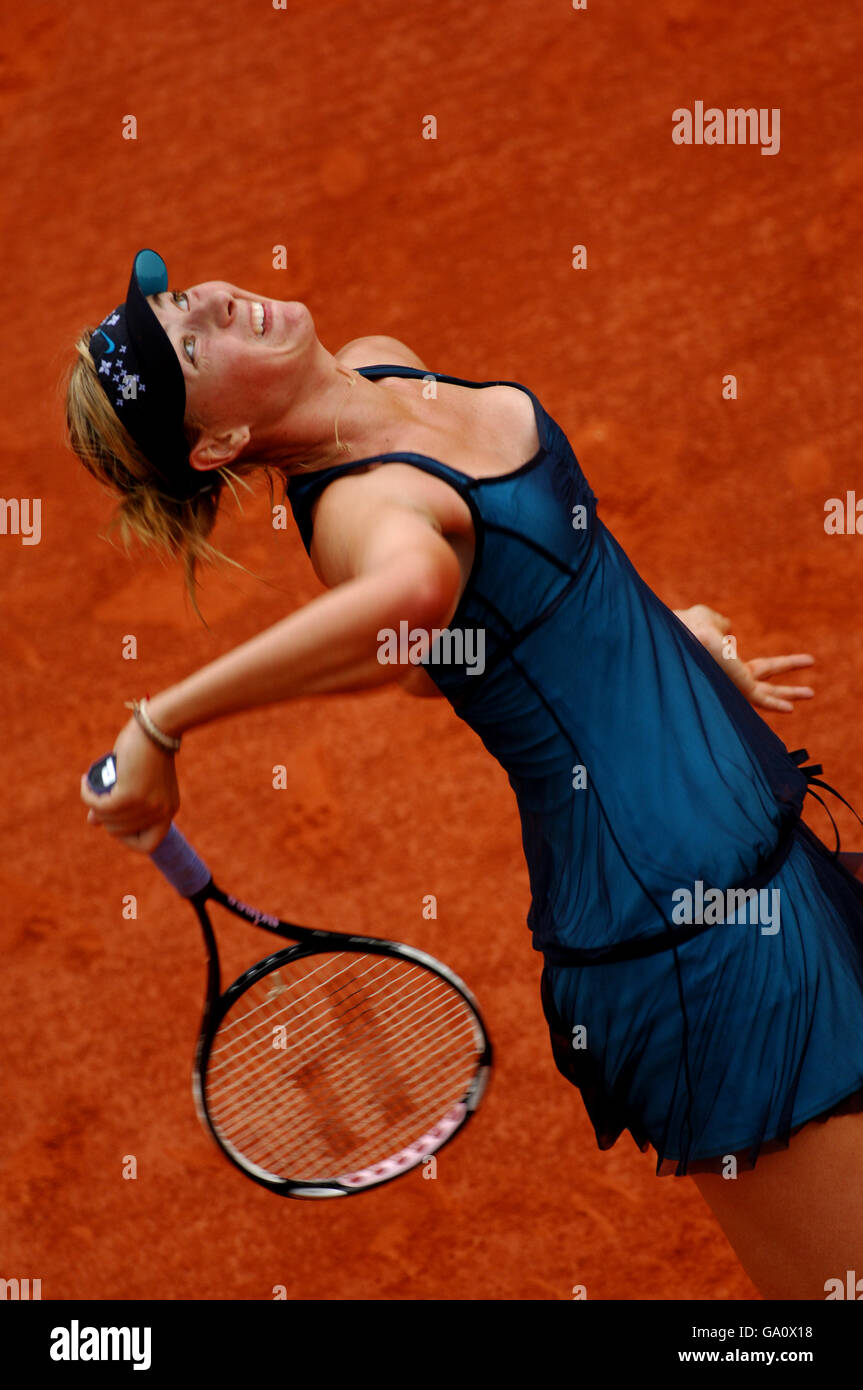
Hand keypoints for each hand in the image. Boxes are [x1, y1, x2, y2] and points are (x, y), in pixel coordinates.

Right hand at [80, 716, 179, 852]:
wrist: (157, 727)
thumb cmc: (147, 750)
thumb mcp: (135, 780)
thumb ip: (118, 803)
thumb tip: (92, 822)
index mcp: (168, 811)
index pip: (149, 844)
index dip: (128, 839)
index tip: (115, 822)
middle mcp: (161, 812)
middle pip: (120, 831)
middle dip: (104, 816)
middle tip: (98, 796)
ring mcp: (146, 805)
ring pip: (108, 818)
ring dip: (94, 804)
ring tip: (91, 786)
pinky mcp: (130, 794)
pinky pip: (100, 804)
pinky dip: (88, 795)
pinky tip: (85, 782)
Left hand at [674, 604, 814, 712]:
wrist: (681, 636)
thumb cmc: (687, 626)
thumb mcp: (707, 619)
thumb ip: (720, 623)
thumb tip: (728, 627)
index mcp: (721, 661)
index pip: (746, 664)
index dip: (753, 657)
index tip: (767, 663)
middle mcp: (726, 678)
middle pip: (762, 680)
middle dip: (784, 686)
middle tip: (807, 690)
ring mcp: (733, 685)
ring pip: (765, 693)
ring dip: (789, 694)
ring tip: (811, 693)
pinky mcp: (737, 688)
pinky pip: (759, 699)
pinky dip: (775, 703)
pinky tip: (791, 708)